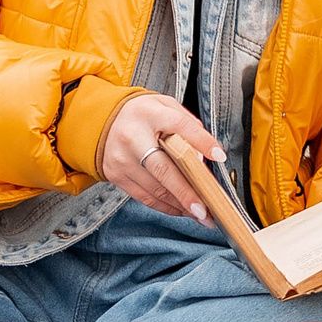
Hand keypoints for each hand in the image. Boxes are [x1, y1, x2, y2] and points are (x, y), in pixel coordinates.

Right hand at [101, 92, 226, 222]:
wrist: (102, 120)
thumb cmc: (144, 115)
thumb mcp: (167, 107)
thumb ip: (188, 126)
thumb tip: (205, 155)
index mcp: (150, 114)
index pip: (180, 126)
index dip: (201, 142)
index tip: (219, 156)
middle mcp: (132, 137)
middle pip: (164, 169)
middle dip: (186, 192)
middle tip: (206, 209)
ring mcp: (122, 159)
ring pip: (155, 188)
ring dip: (180, 204)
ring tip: (201, 214)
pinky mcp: (116, 175)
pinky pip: (144, 196)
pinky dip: (165, 206)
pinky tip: (181, 210)